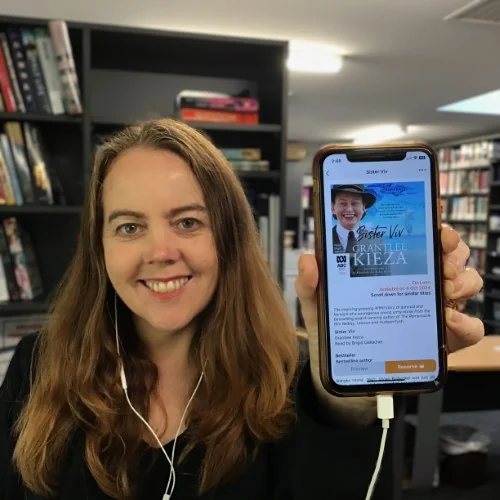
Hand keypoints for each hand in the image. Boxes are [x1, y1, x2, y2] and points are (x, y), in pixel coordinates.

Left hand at [296, 224, 483, 356]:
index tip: (435, 223)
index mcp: (392, 268)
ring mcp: (432, 309)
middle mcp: (417, 283)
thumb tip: (309, 259)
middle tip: (440, 260)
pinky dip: (465, 324)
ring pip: (467, 282)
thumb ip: (310, 283)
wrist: (345, 371)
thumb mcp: (317, 304)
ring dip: (462, 281)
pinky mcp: (441, 339)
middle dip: (452, 250)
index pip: (420, 238)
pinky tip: (447, 321)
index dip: (433, 225)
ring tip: (443, 290)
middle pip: (451, 253)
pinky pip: (468, 329)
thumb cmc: (336, 329)